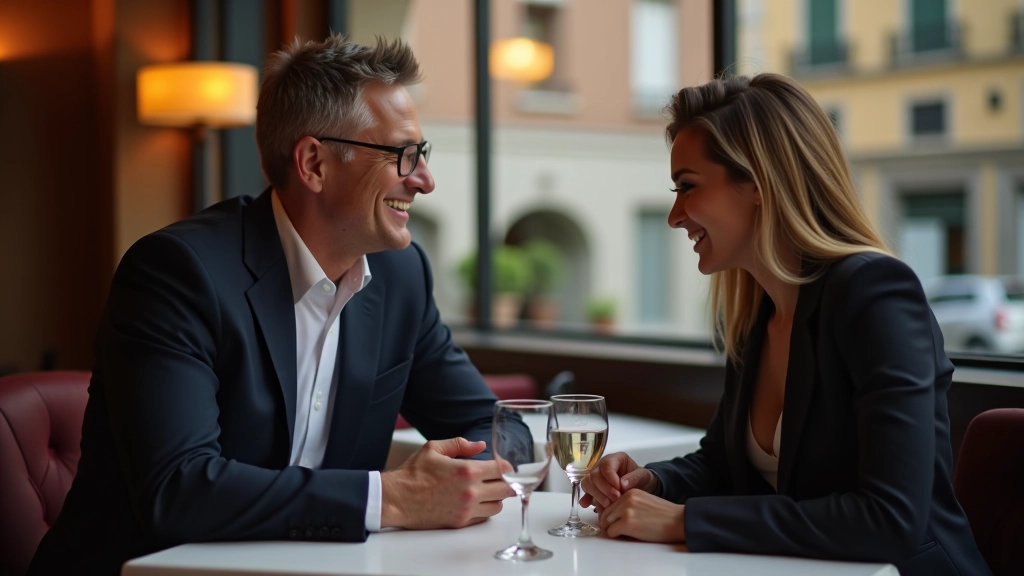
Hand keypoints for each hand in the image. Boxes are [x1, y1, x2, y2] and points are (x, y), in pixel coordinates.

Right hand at [380, 438, 514, 528]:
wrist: (396, 499)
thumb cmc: (413, 474)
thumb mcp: (434, 448)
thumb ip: (460, 444)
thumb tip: (481, 445)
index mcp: (467, 471)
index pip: (501, 469)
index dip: (506, 467)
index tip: (505, 466)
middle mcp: (471, 492)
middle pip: (505, 489)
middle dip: (505, 482)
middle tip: (499, 479)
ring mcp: (467, 510)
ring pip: (497, 506)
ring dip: (496, 497)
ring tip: (486, 491)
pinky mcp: (460, 523)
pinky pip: (484, 517)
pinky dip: (484, 510)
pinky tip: (475, 502)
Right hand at [579, 452, 658, 510]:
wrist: (642, 487)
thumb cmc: (642, 478)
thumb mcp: (643, 476)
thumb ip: (634, 478)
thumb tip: (622, 484)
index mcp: (615, 459)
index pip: (606, 465)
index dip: (610, 478)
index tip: (619, 489)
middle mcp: (602, 466)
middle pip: (594, 474)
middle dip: (604, 488)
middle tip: (615, 499)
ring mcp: (596, 477)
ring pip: (588, 483)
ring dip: (596, 495)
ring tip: (607, 505)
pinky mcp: (594, 488)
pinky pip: (587, 492)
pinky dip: (586, 499)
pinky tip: (586, 505)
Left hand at [598, 489, 685, 542]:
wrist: (678, 521)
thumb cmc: (665, 516)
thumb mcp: (644, 502)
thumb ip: (629, 504)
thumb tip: (613, 517)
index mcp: (630, 492)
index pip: (610, 504)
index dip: (612, 515)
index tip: (616, 522)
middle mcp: (626, 498)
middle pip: (605, 513)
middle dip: (609, 524)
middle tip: (619, 531)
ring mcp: (625, 510)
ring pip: (606, 523)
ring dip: (613, 530)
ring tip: (625, 534)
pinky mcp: (626, 523)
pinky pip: (611, 532)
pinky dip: (617, 537)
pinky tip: (629, 536)